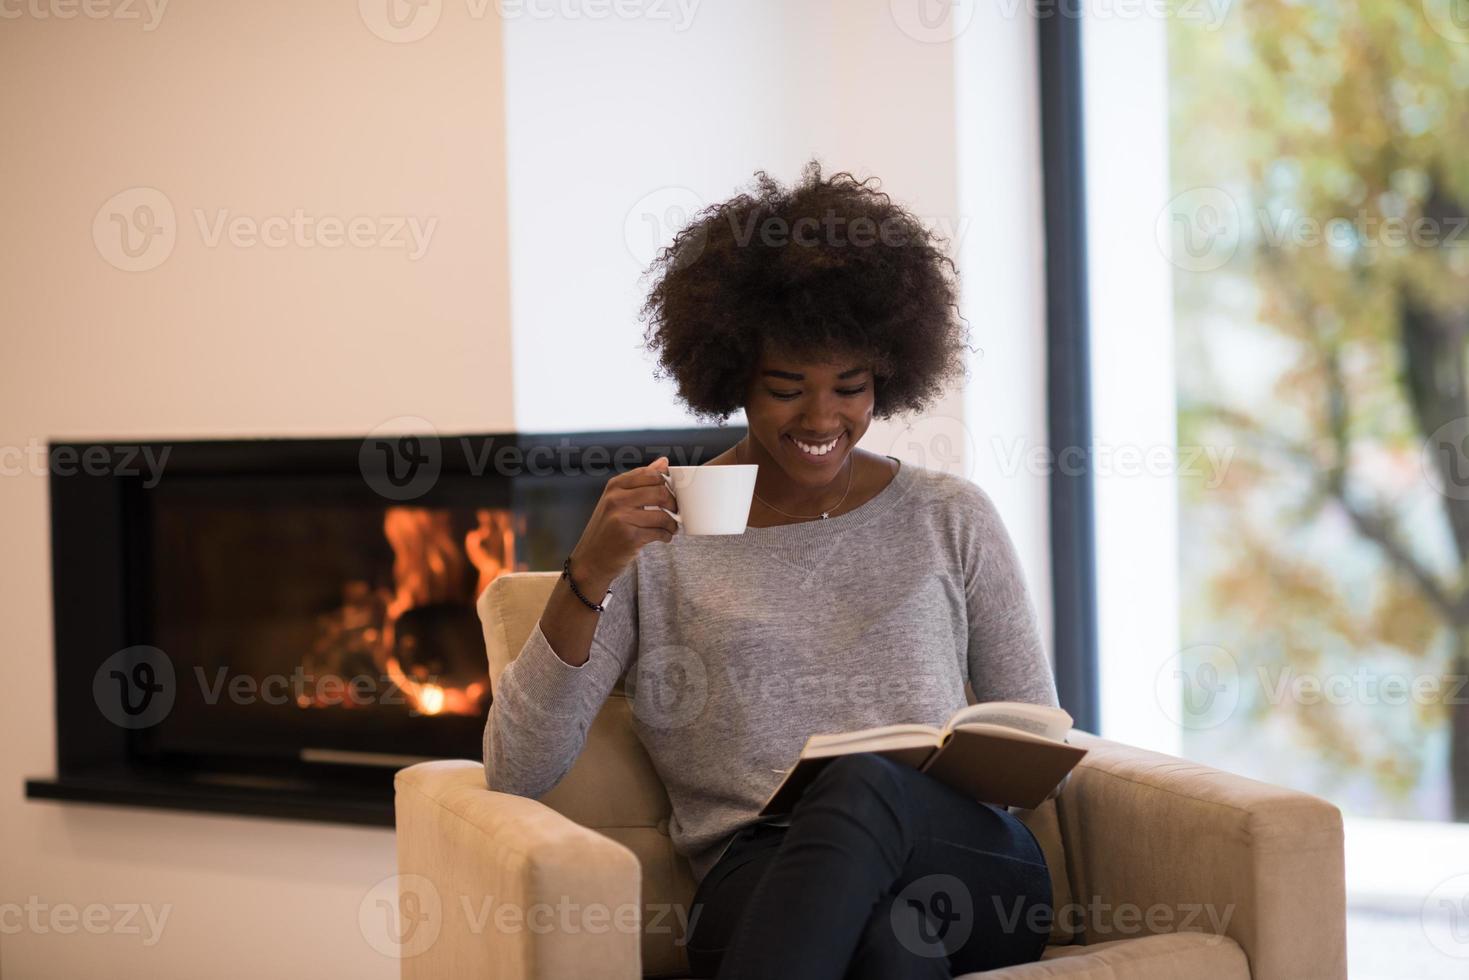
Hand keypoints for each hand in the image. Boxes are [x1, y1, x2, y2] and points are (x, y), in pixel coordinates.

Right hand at [568, 456, 678, 585]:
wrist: (590, 561)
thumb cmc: (606, 530)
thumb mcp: (617, 501)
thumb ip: (639, 481)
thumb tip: (663, 461)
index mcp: (614, 486)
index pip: (650, 474)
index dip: (666, 483)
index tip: (671, 493)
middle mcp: (616, 499)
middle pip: (660, 491)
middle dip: (673, 503)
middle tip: (674, 511)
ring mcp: (622, 518)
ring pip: (662, 514)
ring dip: (672, 523)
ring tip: (670, 528)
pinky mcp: (630, 537)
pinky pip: (659, 532)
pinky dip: (666, 536)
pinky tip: (663, 537)